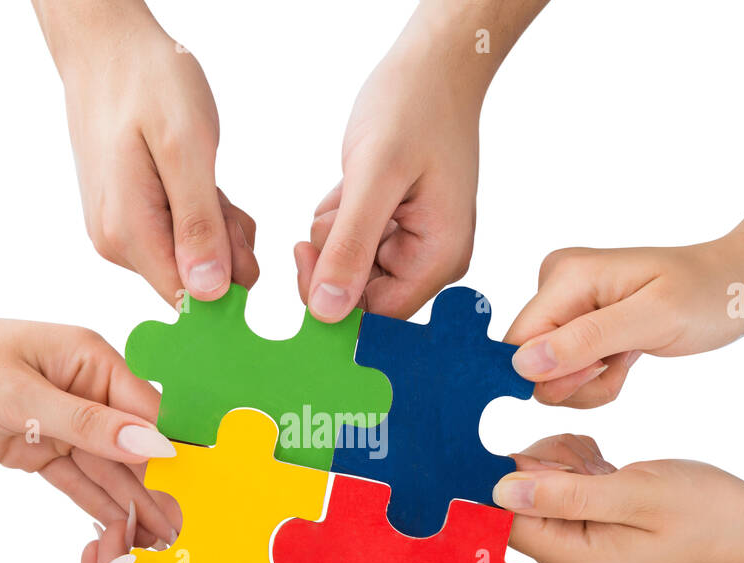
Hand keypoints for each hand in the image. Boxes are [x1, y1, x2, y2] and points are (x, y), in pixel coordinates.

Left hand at [0, 280, 178, 544]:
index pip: (149, 415)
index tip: (201, 500)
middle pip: (136, 447)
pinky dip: (100, 505)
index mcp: (92, 360)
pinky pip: (79, 480)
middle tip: (188, 539)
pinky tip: (126, 533)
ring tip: (166, 547)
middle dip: (161, 490)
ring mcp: (63, 421)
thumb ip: (90, 424)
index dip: (175, 458)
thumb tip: (157, 445)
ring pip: (110, 470)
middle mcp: (87, 389)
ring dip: (135, 505)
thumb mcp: (17, 393)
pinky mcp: (39, 446)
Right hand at [34, 0, 256, 303]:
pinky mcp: (127, 217)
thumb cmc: (149, 83)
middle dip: (226, 248)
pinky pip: (180, 237)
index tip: (237, 233)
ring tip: (210, 180)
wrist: (108, 46)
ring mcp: (119, 231)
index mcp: (128, 234)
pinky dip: (203, 215)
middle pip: (194, 281)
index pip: (188, 299)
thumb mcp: (187, 149)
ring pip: (191, 259)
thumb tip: (207, 294)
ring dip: (217, 227)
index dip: (227, 281)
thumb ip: (198, 225)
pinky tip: (201, 182)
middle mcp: (116, 243)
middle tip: (223, 194)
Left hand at [294, 8, 493, 321]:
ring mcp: (413, 244)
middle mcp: (431, 260)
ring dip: (334, 232)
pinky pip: (349, 243)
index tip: (305, 251)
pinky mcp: (394, 226)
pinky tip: (352, 184)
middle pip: (359, 295)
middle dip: (334, 255)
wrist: (434, 64)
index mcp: (438, 259)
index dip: (333, 297)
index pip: (376, 317)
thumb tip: (327, 314)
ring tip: (352, 187)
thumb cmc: (415, 108)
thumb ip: (350, 247)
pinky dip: (338, 216)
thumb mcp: (374, 177)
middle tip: (336, 207)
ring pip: (348, 267)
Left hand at [493, 433, 743, 562]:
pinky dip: (575, 462)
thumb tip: (499, 492)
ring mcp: (569, 543)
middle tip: (596, 465)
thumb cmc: (701, 510)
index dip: (511, 476)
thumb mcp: (635, 493)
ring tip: (607, 468)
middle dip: (547, 464)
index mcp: (571, 560)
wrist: (741, 526)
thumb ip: (566, 494)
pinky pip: (552, 480)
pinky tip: (606, 469)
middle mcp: (562, 560)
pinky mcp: (578, 524)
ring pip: (531, 480)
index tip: (556, 458)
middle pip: (514, 497)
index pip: (504, 518)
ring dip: (563, 459)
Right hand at [505, 231, 743, 407]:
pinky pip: (567, 371)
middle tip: (620, 365)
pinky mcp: (579, 322)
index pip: (518, 344)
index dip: (549, 374)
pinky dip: (598, 378)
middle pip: (530, 363)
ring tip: (629, 359)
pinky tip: (627, 358)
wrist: (741, 281)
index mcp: (565, 275)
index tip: (601, 368)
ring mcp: (566, 304)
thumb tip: (521, 364)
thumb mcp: (653, 319)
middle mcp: (556, 284)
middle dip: (576, 382)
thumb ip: (586, 340)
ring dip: (590, 384)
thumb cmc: (708, 294)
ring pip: (548, 374)